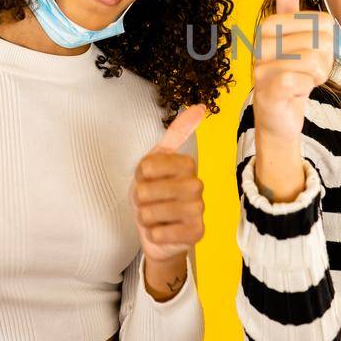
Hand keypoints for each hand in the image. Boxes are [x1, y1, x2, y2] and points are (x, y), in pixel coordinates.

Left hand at [134, 105, 207, 261]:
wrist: (159, 234)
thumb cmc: (155, 196)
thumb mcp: (156, 163)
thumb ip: (175, 135)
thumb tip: (200, 106)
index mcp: (187, 166)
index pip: (149, 164)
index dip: (140, 174)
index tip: (146, 178)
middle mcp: (197, 185)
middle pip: (148, 190)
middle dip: (141, 198)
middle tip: (149, 201)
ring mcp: (199, 210)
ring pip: (152, 212)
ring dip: (146, 217)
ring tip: (155, 217)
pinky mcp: (197, 233)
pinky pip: (161, 234)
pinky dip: (154, 234)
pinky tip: (162, 232)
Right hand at [251, 0, 335, 141]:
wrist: (277, 116)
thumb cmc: (290, 73)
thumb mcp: (294, 34)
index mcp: (270, 24)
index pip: (322, 22)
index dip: (326, 43)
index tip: (309, 54)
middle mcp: (261, 42)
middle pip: (321, 41)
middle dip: (324, 61)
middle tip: (306, 72)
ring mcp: (261, 65)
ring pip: (314, 60)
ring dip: (317, 76)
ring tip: (301, 81)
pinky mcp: (267, 87)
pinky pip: (303, 78)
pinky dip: (308, 88)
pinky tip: (296, 92)